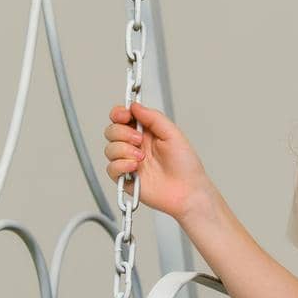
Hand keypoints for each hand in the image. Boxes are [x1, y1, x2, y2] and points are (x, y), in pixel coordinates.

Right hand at [103, 99, 210, 221]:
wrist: (188, 191)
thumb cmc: (186, 166)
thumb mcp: (173, 134)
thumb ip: (153, 117)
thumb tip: (135, 106)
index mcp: (145, 133)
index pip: (122, 118)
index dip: (119, 113)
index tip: (124, 115)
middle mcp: (135, 146)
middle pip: (111, 131)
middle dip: (122, 133)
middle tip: (139, 141)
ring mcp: (129, 162)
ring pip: (109, 149)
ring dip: (124, 150)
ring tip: (142, 158)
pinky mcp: (125, 178)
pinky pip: (111, 168)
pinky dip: (121, 166)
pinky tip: (135, 168)